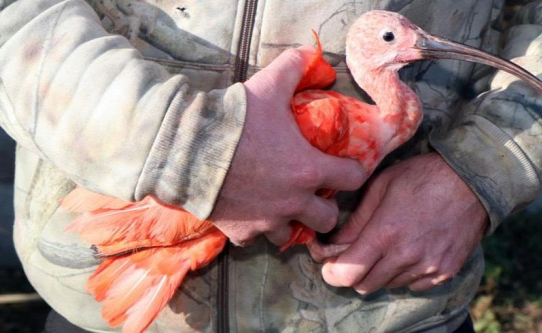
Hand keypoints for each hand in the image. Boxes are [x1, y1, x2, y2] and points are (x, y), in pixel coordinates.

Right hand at [210, 47, 366, 246]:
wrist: (187, 149)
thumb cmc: (234, 120)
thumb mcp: (268, 86)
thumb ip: (293, 67)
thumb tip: (309, 53)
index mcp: (310, 170)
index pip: (353, 180)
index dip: (354, 172)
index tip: (346, 167)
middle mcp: (294, 202)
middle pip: (328, 220)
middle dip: (325, 208)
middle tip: (313, 193)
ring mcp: (267, 221)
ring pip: (291, 236)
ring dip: (290, 222)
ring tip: (281, 207)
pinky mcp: (241, 232)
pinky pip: (254, 238)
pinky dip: (254, 228)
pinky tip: (247, 213)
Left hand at [314, 153, 486, 293]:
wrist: (472, 181)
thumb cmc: (422, 176)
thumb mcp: (381, 186)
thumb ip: (356, 219)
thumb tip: (335, 243)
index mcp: (385, 233)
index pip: (346, 274)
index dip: (332, 272)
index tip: (330, 264)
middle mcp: (406, 256)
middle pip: (365, 285)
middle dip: (355, 272)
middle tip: (357, 254)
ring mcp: (428, 267)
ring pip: (389, 285)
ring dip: (381, 272)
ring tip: (389, 246)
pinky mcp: (445, 271)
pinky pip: (414, 285)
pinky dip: (406, 274)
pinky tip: (411, 250)